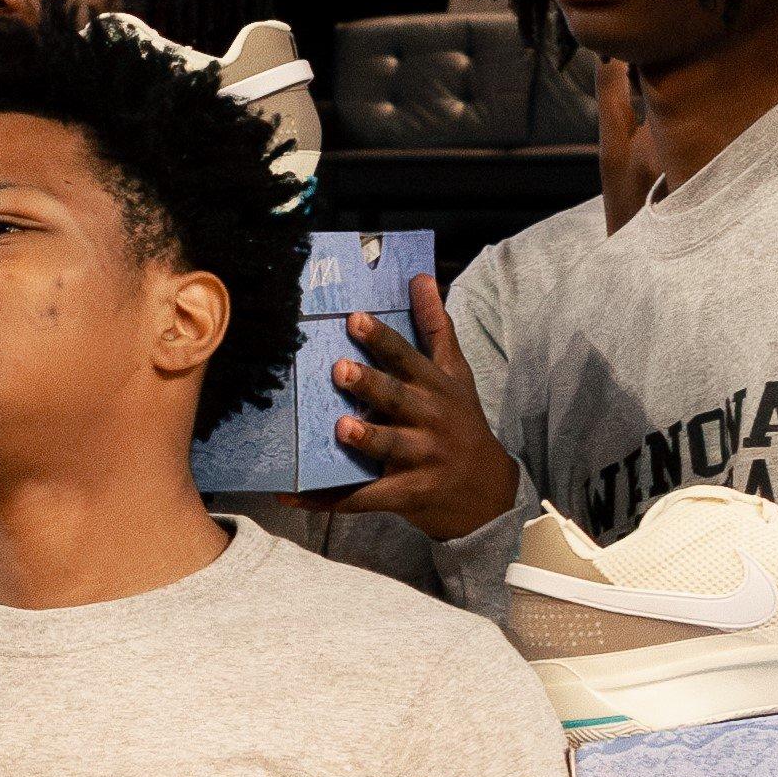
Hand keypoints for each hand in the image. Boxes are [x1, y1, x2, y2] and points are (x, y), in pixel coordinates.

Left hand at [329, 274, 516, 535]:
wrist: (485, 493)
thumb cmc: (460, 423)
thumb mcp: (455, 375)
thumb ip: (435, 328)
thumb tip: (421, 277)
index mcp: (435, 388)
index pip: (407, 358)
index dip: (381, 339)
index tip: (355, 319)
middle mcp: (430, 420)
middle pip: (397, 399)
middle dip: (371, 385)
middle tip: (339, 370)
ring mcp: (421, 459)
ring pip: (389, 446)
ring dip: (367, 439)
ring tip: (342, 428)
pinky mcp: (408, 494)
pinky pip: (364, 497)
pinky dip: (327, 498)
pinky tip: (292, 494)